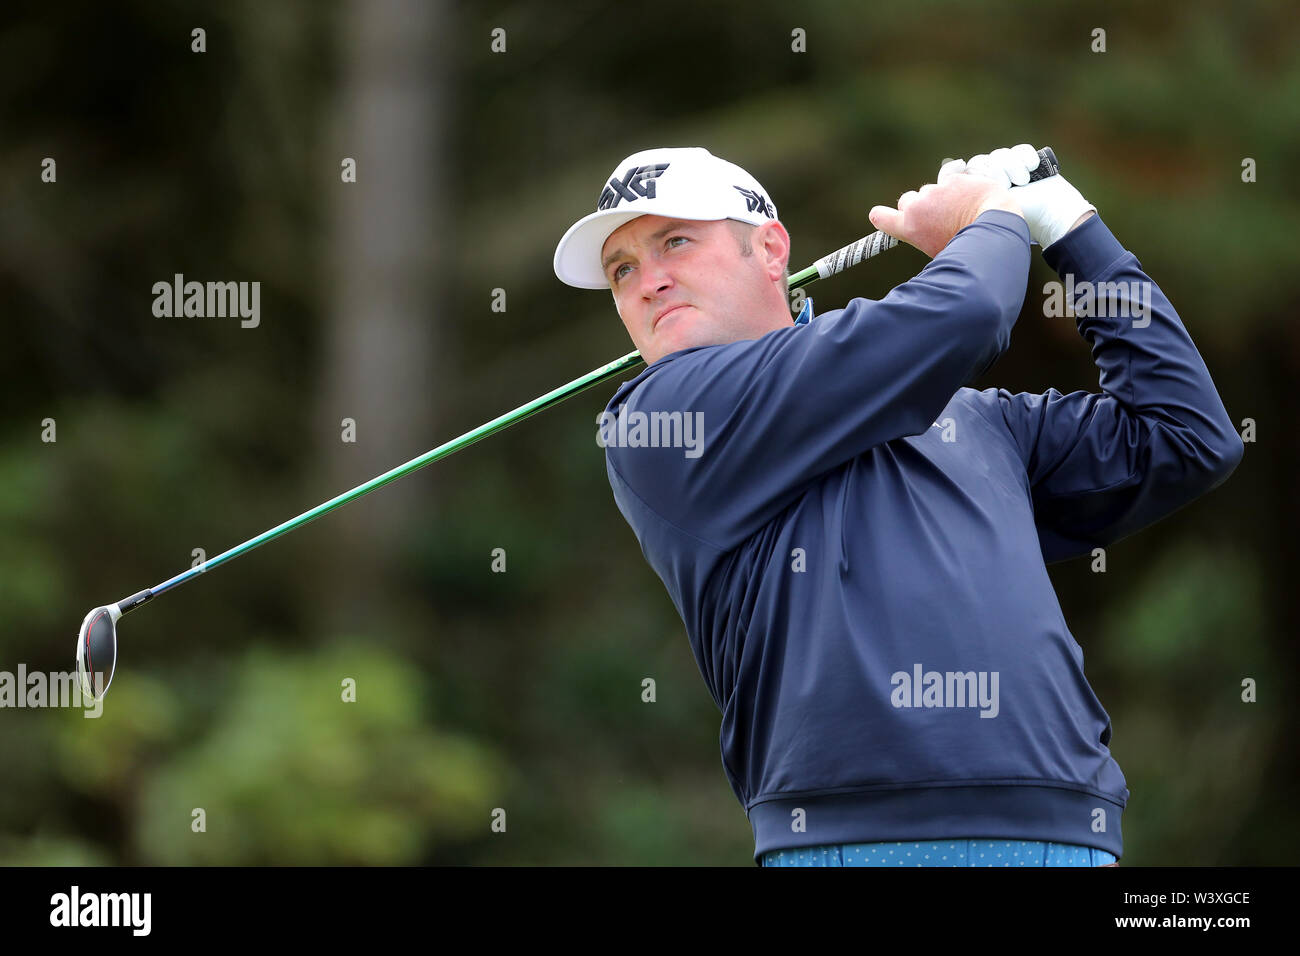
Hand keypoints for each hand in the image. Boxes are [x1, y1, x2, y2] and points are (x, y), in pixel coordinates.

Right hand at [868, 163, 1023, 258]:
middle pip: (907, 201)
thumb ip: (925, 237)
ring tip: (959, 212)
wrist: (993, 226)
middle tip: (935, 219)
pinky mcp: (953, 179)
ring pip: (930, 191)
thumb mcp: (939, 251)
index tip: (883, 217)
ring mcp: (935, 190)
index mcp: (909, 226)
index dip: (881, 216)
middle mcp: (917, 206)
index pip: (879, 216)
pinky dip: (958, 190)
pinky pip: (950, 182)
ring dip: (940, 198)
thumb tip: (925, 235)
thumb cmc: (967, 248)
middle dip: (918, 207)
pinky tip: (970, 201)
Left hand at [960, 144, 1095, 248]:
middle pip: (982, 161)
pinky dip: (1026, 156)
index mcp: (979, 194)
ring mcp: (1011, 172)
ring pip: (1001, 155)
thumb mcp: (987, 210)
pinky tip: (1033, 167)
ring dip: (1012, 166)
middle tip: (1007, 185)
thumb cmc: (1017, 220)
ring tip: (1023, 182)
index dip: (971, 171)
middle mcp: (993, 181)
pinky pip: (1020, 150)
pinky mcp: (1028, 164)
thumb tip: (954, 174)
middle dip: (995, 171)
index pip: (966, 172)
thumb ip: (969, 197)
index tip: (972, 172)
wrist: (1049, 216)